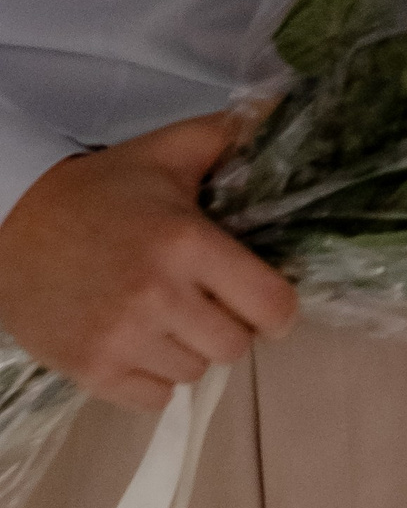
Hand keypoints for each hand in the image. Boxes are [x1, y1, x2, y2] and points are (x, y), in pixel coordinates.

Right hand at [0, 115, 298, 412]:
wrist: (12, 223)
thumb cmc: (100, 189)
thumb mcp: (167, 151)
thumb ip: (229, 133)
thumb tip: (280, 108)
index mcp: (187, 242)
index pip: (269, 304)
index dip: (279, 309)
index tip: (268, 303)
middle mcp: (158, 296)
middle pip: (235, 346)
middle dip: (230, 325)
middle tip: (208, 302)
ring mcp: (121, 339)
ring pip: (194, 372)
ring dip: (189, 349)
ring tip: (167, 316)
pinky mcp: (90, 371)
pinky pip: (155, 399)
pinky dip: (155, 377)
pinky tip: (141, 342)